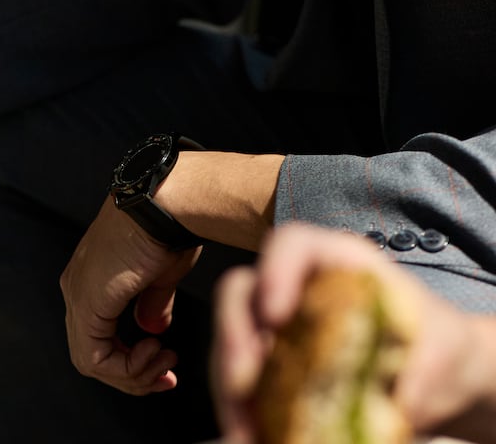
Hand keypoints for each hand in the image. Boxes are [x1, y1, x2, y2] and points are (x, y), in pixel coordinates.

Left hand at [60, 198, 200, 394]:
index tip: (166, 365)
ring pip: (90, 362)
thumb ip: (151, 304)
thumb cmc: (168, 228)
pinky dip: (126, 366)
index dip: (131, 362)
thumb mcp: (159, 276)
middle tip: (167, 375)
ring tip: (165, 361)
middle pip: (92, 354)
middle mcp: (76, 289)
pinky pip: (92, 357)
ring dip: (132, 373)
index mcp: (91, 281)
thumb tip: (151, 328)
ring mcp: (77, 296)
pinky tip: (154, 351)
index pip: (98, 338)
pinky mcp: (86, 303)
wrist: (169, 204)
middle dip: (133, 374)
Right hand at [211, 223, 495, 443]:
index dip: (275, 271)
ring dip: (229, 387)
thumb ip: (412, 374)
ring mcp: (277, 329)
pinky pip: (240, 383)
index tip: (274, 315)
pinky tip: (250, 436)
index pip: (294, 246)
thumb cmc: (441, 350)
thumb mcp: (438, 355)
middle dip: (233, 337)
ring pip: (233, 344)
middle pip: (243, 294)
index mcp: (338, 264)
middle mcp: (296, 289)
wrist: (441, 376)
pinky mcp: (270, 368)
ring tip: (243, 431)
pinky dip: (241, 411)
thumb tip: (388, 408)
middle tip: (241, 381)